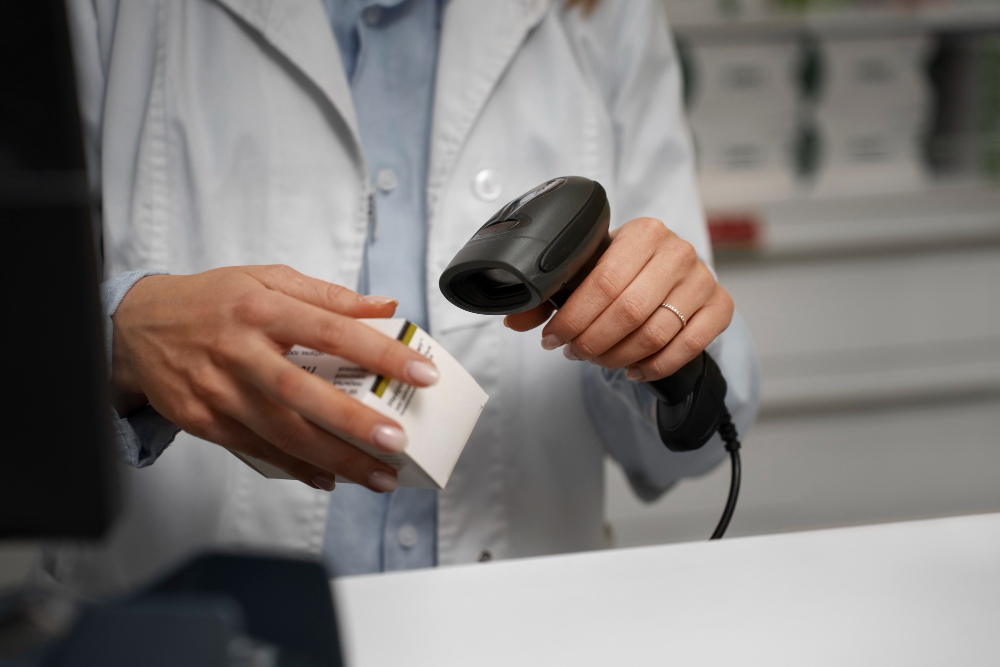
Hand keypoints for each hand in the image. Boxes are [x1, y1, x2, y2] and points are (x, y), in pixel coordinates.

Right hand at [111, 265, 438, 492]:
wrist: (135, 327)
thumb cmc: (212, 301)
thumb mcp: (268, 280)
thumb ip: (329, 296)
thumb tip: (385, 305)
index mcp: (262, 308)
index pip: (331, 330)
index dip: (379, 352)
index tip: (421, 372)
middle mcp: (239, 351)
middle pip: (302, 392)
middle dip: (353, 422)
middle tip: (397, 442)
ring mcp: (218, 390)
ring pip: (282, 432)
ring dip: (334, 459)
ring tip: (379, 475)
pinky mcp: (204, 421)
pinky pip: (257, 451)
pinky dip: (296, 468)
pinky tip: (331, 477)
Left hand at [505, 218, 733, 380]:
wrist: (669, 274)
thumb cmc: (623, 273)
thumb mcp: (587, 273)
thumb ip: (548, 295)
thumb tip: (513, 319)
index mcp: (643, 231)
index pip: (603, 281)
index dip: (573, 317)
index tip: (553, 337)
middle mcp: (678, 251)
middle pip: (629, 310)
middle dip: (592, 340)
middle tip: (572, 352)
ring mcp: (703, 279)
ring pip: (656, 332)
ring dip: (619, 355)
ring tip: (597, 360)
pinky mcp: (721, 306)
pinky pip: (688, 346)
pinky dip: (655, 365)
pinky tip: (633, 370)